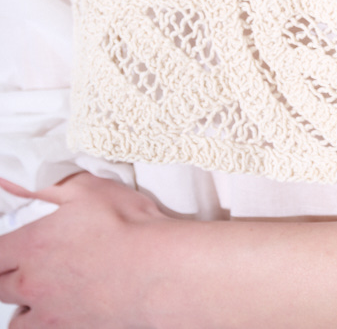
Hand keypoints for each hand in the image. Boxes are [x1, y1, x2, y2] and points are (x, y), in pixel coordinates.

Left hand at [0, 172, 172, 328]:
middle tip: (26, 262)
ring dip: (22, 303)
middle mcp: (32, 283)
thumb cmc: (127, 226)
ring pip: (15, 318)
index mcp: (31, 245)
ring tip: (42, 291)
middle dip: (7, 273)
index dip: (2, 246)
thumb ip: (50, 190)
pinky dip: (42, 323)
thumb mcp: (88, 190)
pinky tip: (59, 310)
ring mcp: (49, 313)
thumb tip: (21, 187)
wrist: (156, 272)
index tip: (11, 242)